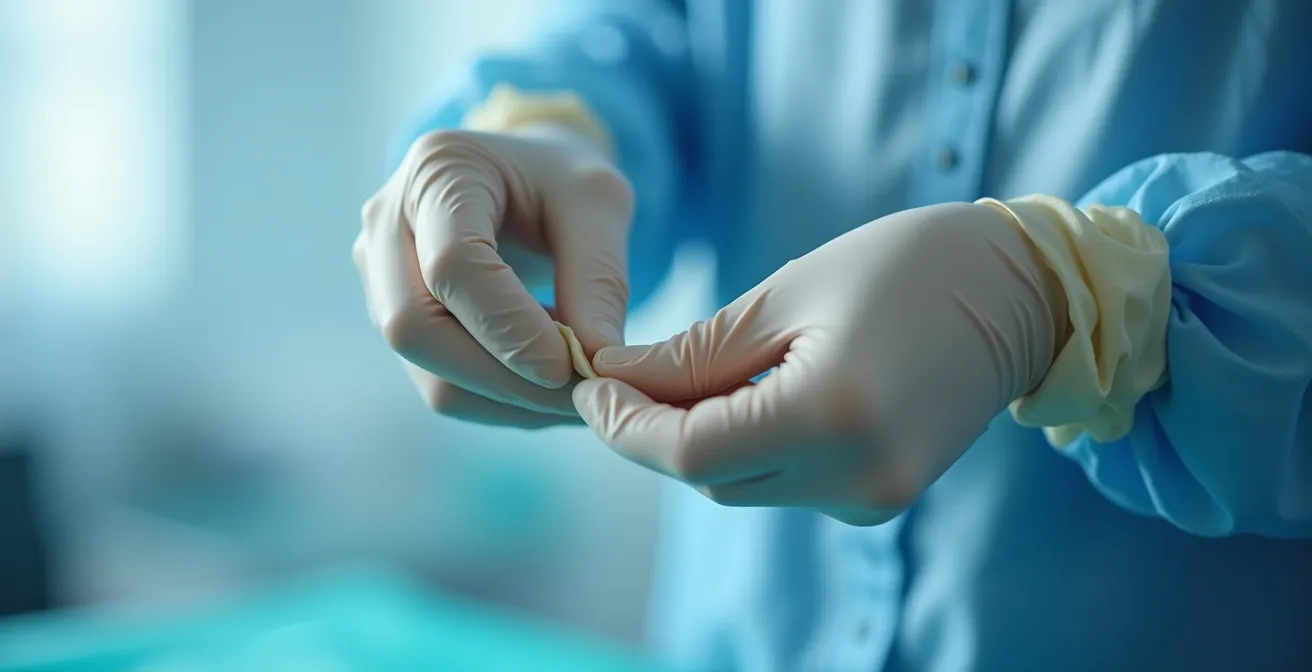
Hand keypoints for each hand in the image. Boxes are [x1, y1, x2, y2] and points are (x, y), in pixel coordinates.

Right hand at [354, 125, 633, 426]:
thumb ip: (599, 276)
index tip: (572, 365)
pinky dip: (500, 399)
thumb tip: (598, 359)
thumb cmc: (562, 181)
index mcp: (438, 169)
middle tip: (581, 392)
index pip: (452, 264)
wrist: (525, 179)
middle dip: (504, 376)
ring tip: (574, 388)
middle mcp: (387, 221)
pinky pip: (438, 383)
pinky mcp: (392, 320)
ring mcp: (378, 275)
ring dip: (507, 397)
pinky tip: (545, 384)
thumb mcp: (600, 202)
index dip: (510, 327)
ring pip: (425, 370)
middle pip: (414, 327)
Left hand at [573, 203, 1067, 524]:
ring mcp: (873, 497)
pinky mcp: (879, 498)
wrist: (1018, 291)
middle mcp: (856, 476)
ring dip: (697, 438)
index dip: (624, 426)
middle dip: (652, 430)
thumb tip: (612, 378)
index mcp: (832, 414)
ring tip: (679, 375)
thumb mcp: (786, 294)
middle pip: (709, 476)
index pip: (689, 452)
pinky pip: (784, 483)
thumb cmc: (903, 266)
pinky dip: (748, 445)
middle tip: (617, 374)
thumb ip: (693, 353)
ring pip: (740, 485)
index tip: (588, 384)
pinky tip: (746, 394)